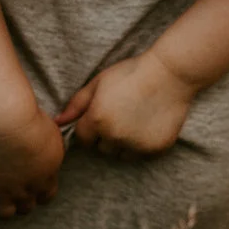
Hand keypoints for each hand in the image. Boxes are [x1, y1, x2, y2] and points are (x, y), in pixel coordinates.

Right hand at [0, 107, 64, 216]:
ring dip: (1, 204)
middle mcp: (25, 190)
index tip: (34, 183)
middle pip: (26, 208)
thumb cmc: (31, 123)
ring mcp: (3, 191)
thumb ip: (50, 151)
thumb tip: (47, 151)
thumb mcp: (52, 135)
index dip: (40, 191)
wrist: (6, 124)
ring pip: (5, 213)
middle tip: (14, 186)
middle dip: (22, 200)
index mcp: (45, 178)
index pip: (46, 196)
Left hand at [59, 50, 196, 157]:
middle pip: (101, 148)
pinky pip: (141, 154)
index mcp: (97, 120)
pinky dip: (142, 145)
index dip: (90, 127)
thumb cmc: (132, 73)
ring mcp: (136, 145)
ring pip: (120, 154)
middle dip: (106, 136)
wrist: (171, 74)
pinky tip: (148, 124)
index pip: (83, 138)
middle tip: (121, 114)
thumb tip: (57, 122)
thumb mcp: (99, 82)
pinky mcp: (155, 149)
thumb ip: (76, 104)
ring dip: (123, 143)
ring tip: (134, 120)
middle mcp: (115, 136)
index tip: (102, 115)